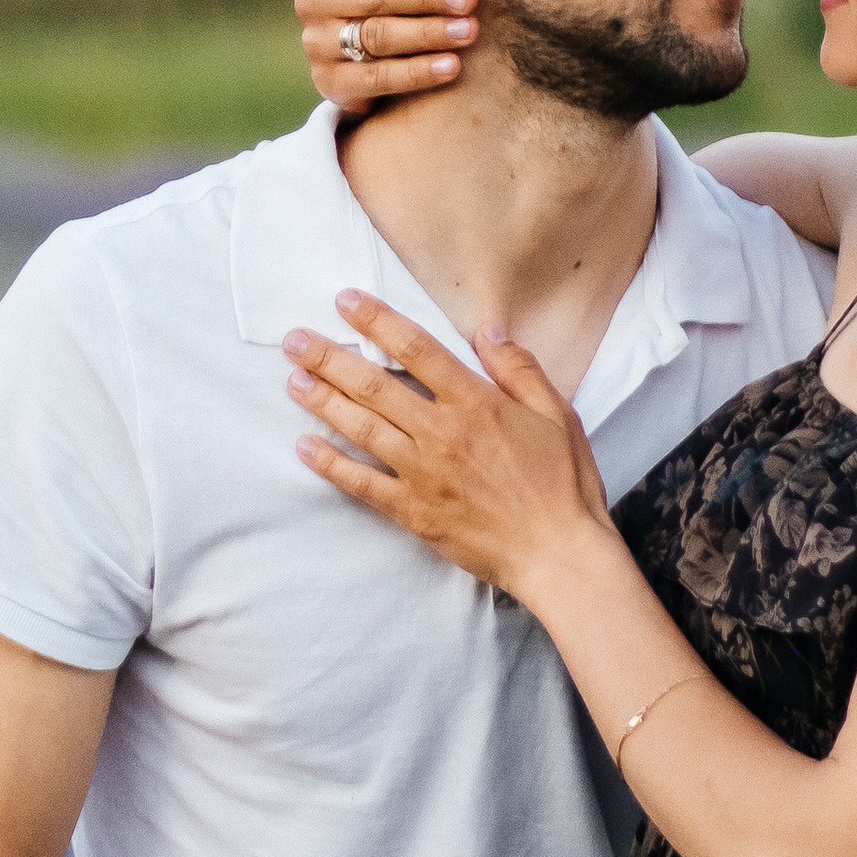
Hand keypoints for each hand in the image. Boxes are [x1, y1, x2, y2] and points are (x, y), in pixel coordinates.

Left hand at [283, 290, 609, 600]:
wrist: (558, 554)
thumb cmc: (563, 484)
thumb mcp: (556, 413)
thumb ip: (518, 368)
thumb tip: (486, 329)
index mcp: (476, 403)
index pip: (416, 349)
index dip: (377, 321)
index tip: (345, 302)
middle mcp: (442, 433)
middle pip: (375, 385)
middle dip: (330, 358)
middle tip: (294, 340)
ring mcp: (423, 474)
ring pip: (362, 428)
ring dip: (322, 403)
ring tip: (293, 380)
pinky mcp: (413, 511)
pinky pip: (362, 484)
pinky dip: (330, 465)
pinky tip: (304, 447)